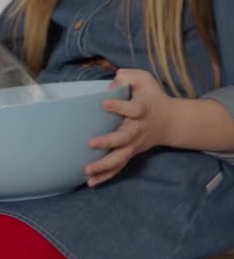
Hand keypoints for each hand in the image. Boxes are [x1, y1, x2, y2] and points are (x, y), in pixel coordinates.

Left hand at [86, 69, 174, 186]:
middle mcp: (138, 129)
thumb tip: (112, 84)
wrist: (170, 122)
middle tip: (91, 143)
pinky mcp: (129, 153)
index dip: (119, 106)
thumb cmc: (151, 97)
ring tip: (87, 170)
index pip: (133, 109)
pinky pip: (118, 167)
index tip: (104, 103)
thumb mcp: (144, 80)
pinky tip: (91, 182)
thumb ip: (128, 77)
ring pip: (120, 158)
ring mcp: (134, 145)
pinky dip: (105, 176)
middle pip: (125, 138)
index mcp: (142, 110)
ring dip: (104, 165)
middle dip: (109, 142)